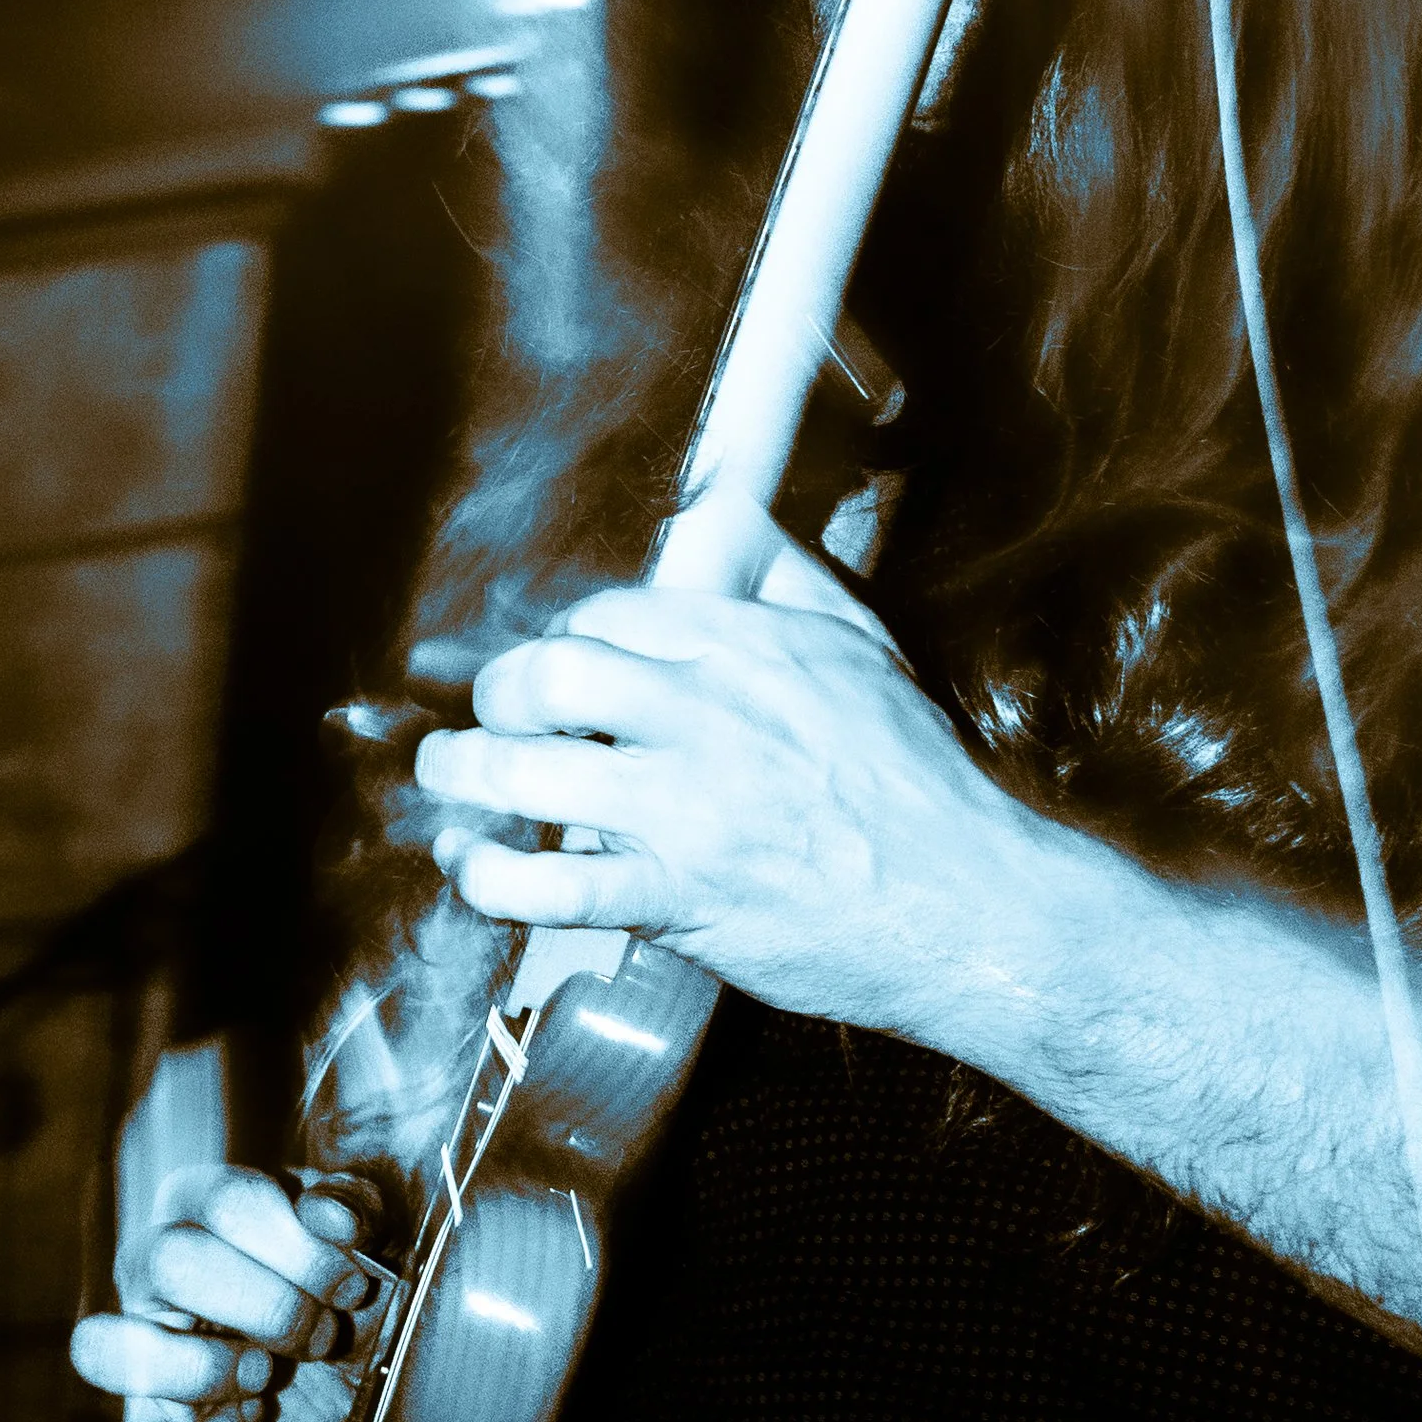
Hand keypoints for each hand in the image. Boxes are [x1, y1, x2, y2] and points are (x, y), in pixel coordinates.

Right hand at [68, 1165, 385, 1421]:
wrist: (367, 1373)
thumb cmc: (348, 1288)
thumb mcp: (370, 1235)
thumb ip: (357, 1205)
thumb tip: (330, 1217)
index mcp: (200, 1205)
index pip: (225, 1202)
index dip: (299, 1250)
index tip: (349, 1286)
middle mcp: (151, 1270)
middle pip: (166, 1260)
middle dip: (267, 1307)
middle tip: (319, 1334)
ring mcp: (142, 1356)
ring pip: (102, 1348)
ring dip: (205, 1368)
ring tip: (266, 1374)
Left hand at [415, 552, 1066, 1045]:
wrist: (969, 904)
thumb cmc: (920, 785)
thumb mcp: (864, 648)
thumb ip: (788, 576)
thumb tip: (732, 517)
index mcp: (745, 646)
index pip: (607, 615)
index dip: (563, 639)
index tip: (556, 672)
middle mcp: (706, 714)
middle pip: (549, 672)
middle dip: (499, 692)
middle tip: (495, 717)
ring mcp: (686, 807)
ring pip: (526, 769)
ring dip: (464, 776)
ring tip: (451, 782)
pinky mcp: (678, 897)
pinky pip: (549, 884)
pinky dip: (490, 876)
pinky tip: (477, 865)